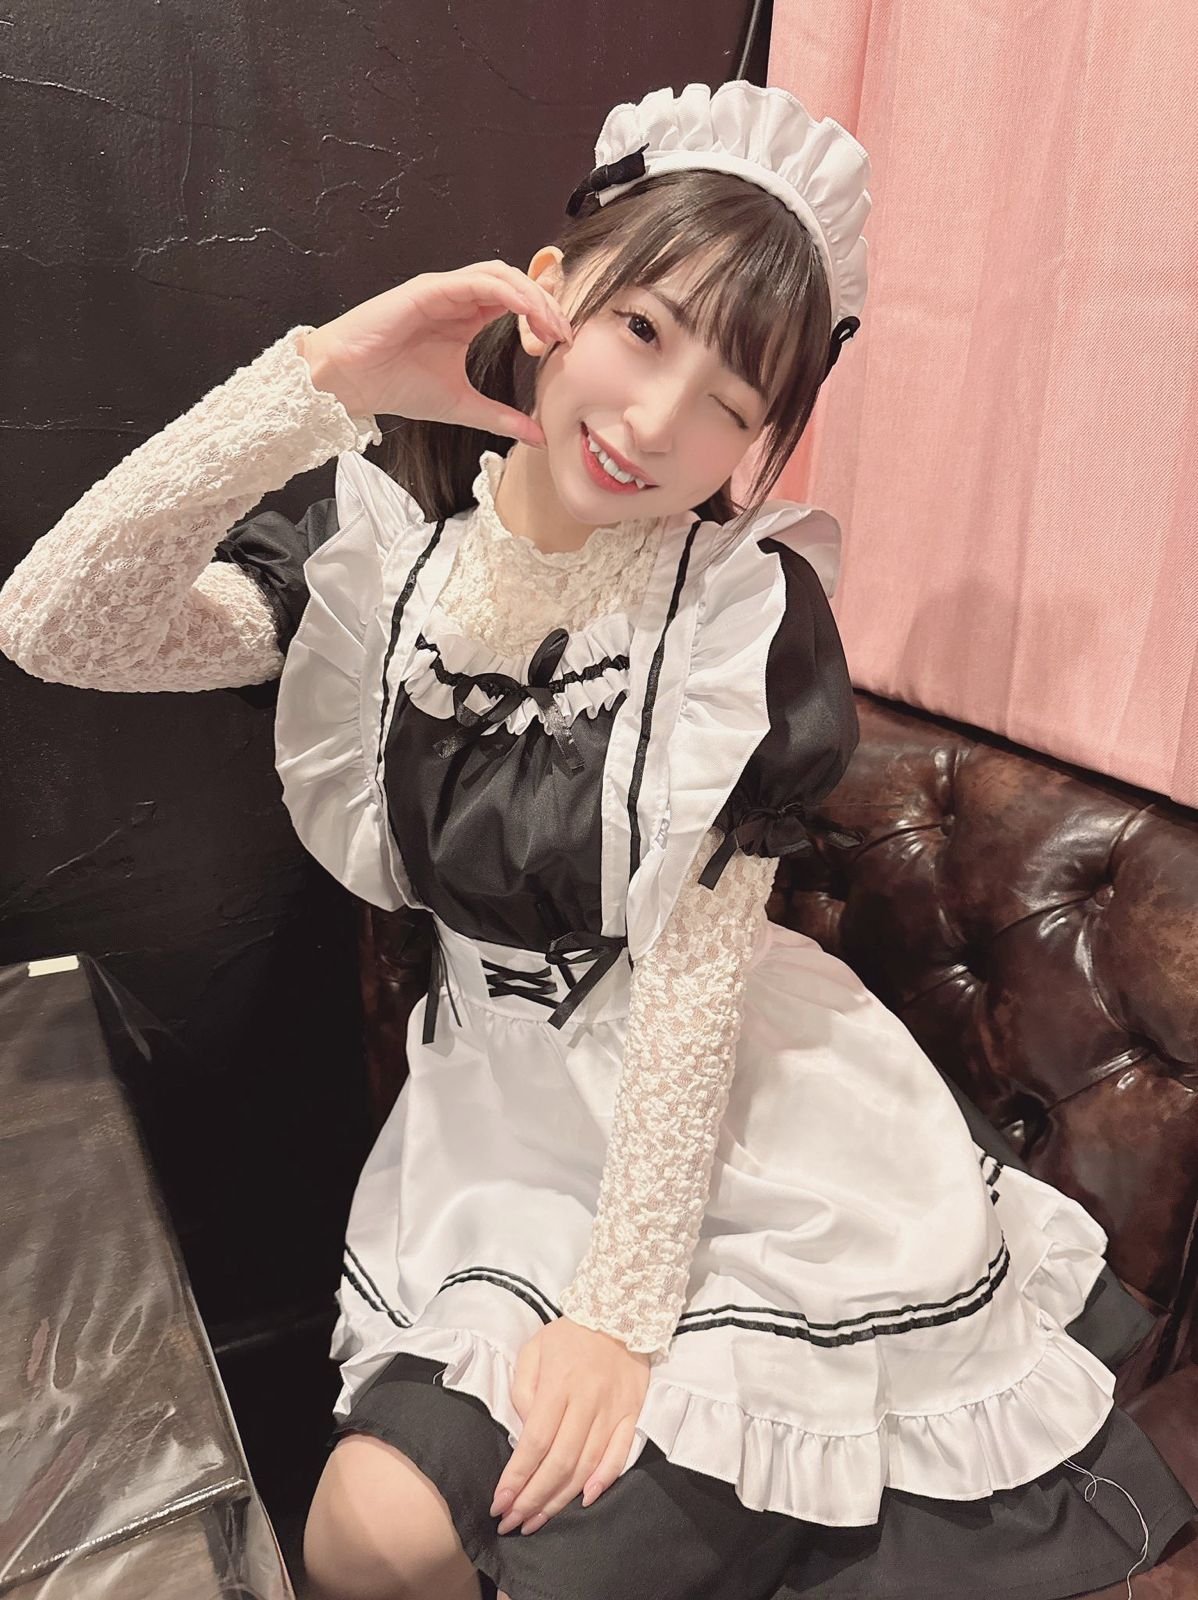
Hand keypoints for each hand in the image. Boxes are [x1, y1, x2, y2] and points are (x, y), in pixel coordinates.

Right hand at [298, 259, 574, 445]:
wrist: (349, 382)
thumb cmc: (396, 386)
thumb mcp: (461, 405)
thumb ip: (501, 417)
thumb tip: (539, 436)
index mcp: (468, 317)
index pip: (517, 302)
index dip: (545, 316)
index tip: (565, 344)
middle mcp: (458, 297)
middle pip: (516, 282)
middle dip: (546, 302)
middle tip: (566, 333)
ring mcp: (444, 289)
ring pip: (500, 274)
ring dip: (531, 295)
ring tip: (550, 323)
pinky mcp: (429, 288)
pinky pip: (477, 281)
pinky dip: (506, 292)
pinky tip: (525, 311)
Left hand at [489, 1316, 650, 1535]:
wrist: (620, 1311)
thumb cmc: (569, 1334)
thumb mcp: (533, 1348)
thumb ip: (523, 1389)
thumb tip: (524, 1431)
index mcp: (559, 1384)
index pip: (535, 1441)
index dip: (516, 1477)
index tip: (498, 1503)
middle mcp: (587, 1401)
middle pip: (559, 1462)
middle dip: (532, 1499)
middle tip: (512, 1523)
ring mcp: (613, 1410)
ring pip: (586, 1465)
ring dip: (560, 1499)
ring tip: (536, 1521)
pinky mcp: (633, 1413)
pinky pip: (621, 1454)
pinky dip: (604, 1480)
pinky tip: (585, 1500)